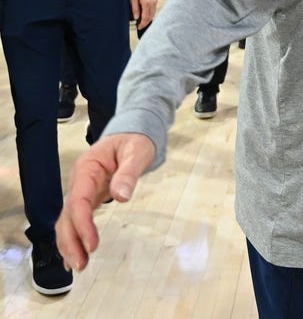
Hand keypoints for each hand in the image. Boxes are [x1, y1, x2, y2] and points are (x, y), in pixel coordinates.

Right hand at [57, 133, 154, 270]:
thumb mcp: (137, 152)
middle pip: (68, 214)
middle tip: (81, 264)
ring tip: (78, 266)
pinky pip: (76, 219)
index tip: (92, 243)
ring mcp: (82, 190)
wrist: (132, 134)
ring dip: (70, 243)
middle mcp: (80, 181)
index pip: (79, 200)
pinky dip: (74, 237)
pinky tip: (75, 255)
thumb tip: (121, 196)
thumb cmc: (134, 141)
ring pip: (68, 220)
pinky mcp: (89, 197)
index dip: (83, 223)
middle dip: (71, 241)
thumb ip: (129, 173)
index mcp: (87, 168)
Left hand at [131, 0, 156, 27]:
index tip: (139, 27)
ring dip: (149, 19)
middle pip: (151, 17)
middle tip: (141, 27)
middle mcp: (153, 3)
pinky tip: (147, 15)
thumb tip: (136, 17)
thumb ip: (135, 8)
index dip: (142, 23)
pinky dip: (151, 14)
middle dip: (146, 23)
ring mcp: (155, 1)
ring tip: (143, 22)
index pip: (145, 17)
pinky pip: (154, 9)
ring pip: (153, 13)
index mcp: (147, 3)